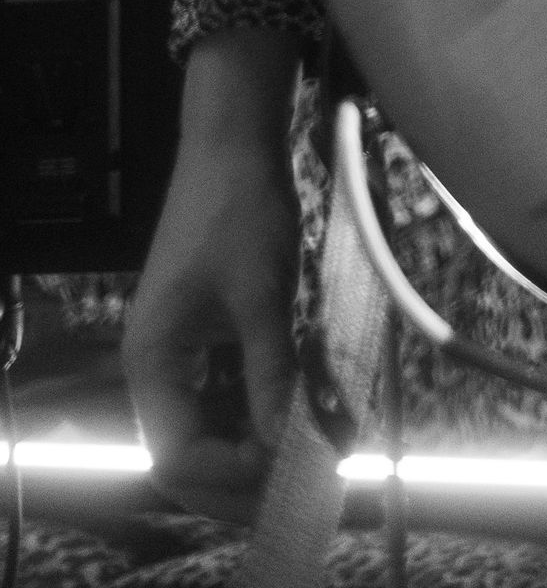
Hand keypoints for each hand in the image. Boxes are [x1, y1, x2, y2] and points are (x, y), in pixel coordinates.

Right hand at [123, 32, 301, 522]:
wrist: (235, 140)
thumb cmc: (240, 210)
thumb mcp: (263, 297)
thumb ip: (273, 374)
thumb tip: (295, 443)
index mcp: (153, 363)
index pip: (177, 457)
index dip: (231, 476)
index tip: (287, 471)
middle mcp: (159, 365)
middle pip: (192, 450)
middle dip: (244, 474)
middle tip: (307, 484)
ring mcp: (184, 348)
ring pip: (216, 421)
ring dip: (260, 439)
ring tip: (315, 452)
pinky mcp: (211, 329)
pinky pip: (232, 387)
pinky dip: (266, 402)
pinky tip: (307, 408)